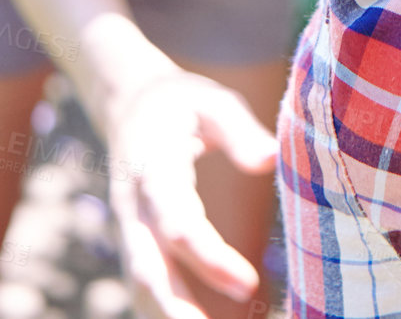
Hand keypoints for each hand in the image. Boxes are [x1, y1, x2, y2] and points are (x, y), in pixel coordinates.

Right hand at [104, 68, 279, 318]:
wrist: (130, 104)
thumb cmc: (182, 103)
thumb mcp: (212, 102)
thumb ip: (240, 130)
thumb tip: (271, 160)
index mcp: (153, 169)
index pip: (178, 225)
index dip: (210, 259)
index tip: (249, 285)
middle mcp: (134, 206)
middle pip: (149, 268)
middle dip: (177, 310)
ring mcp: (129, 227)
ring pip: (142, 284)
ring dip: (169, 316)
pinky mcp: (135, 240)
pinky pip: (146, 283)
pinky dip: (165, 310)